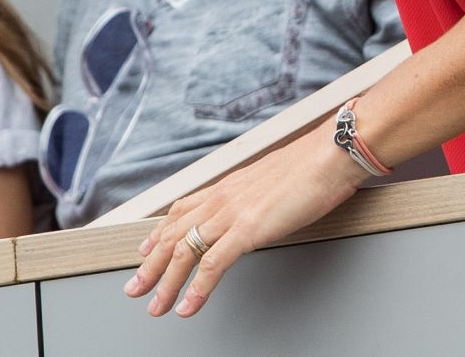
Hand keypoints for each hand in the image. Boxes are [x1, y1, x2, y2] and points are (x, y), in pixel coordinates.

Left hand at [123, 122, 361, 318]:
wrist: (329, 156)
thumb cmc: (311, 166)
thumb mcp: (272, 179)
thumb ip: (256, 194)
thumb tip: (256, 207)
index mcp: (228, 185)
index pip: (181, 210)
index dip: (159, 233)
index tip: (146, 250)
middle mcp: (222, 197)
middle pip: (174, 234)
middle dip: (150, 265)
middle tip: (135, 288)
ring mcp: (232, 213)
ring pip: (184, 252)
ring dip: (165, 283)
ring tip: (155, 306)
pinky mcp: (247, 229)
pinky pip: (212, 265)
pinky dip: (196, 290)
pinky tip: (187, 308)